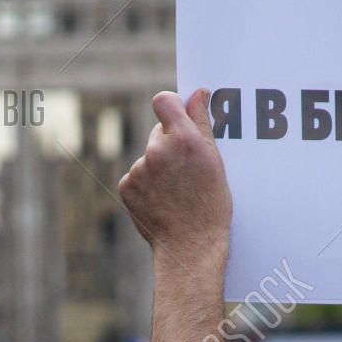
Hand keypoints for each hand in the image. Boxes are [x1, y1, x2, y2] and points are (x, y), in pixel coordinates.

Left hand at [118, 89, 232, 273]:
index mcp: (184, 139)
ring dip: (159, 167)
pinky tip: (162, 201)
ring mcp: (139, 168)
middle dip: (170, 145)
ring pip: (148, 157)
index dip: (171, 106)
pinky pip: (137, 176)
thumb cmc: (210, 206)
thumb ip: (202, 123)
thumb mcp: (215, 162)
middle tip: (187, 171)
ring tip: (177, 192)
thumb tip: (197, 94)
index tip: (178, 116)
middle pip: (158, 132)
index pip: (164, 100)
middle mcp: (157, 150)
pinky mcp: (126, 185)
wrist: (189, 247)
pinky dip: (147, 185)